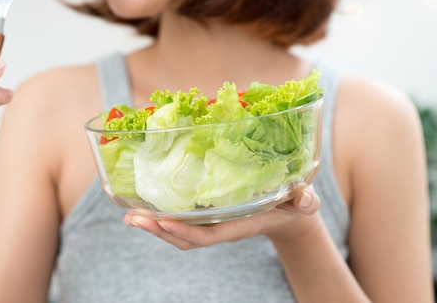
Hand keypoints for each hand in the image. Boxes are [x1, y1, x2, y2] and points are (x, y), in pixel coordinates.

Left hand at [122, 185, 319, 249]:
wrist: (288, 214)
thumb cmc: (294, 205)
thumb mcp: (303, 201)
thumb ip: (305, 201)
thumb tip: (307, 199)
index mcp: (239, 225)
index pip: (208, 235)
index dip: (185, 231)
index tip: (163, 222)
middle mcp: (221, 228)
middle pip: (185, 238)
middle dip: (158, 230)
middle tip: (132, 218)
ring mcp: (213, 224)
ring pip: (179, 233)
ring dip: (154, 226)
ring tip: (129, 217)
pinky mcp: (209, 216)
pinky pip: (182, 222)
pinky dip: (161, 218)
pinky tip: (143, 209)